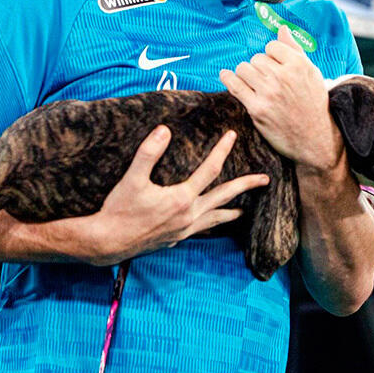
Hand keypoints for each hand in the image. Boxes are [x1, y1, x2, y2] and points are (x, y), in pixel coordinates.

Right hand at [91, 126, 269, 263]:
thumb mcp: (132, 178)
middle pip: (224, 197)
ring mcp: (184, 230)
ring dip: (232, 211)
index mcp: (182, 199)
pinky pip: (202, 229)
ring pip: (216, 218)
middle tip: (265, 179)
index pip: (209, 170)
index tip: (232, 136)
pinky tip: (210, 221)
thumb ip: (149, 152)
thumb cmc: (119, 209)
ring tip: (244, 209)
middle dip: (246, 187)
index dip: (222, 150)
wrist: (108, 242)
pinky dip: (212, 223)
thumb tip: (164, 129)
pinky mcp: (176, 238)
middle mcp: (188, 216)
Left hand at [219, 24, 342, 171]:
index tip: (273, 66)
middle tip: (266, 80)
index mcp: (298, 65)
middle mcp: (283, 77)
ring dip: (245, 74)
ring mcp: (269, 93)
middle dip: (258, 67)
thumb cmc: (313, 103)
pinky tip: (225, 75)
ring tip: (253, 83)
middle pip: (256, 59)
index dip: (270, 56)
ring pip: (243, 69)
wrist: (315, 139)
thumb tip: (281, 28)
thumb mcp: (311, 73)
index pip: (271, 47)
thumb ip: (295, 49)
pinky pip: (235, 86)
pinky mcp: (257, 109)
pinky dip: (227, 78)